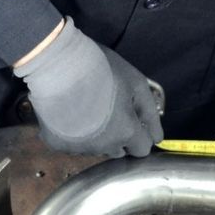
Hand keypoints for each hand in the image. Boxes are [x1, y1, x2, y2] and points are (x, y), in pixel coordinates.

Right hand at [17, 20, 163, 156]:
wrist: (57, 64)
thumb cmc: (100, 68)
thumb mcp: (136, 83)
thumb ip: (149, 112)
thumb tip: (157, 137)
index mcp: (126, 132)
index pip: (142, 149)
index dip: (139, 134)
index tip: (131, 119)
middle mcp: (103, 146)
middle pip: (118, 151)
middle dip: (118, 136)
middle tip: (107, 110)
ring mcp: (78, 147)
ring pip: (95, 148)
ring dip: (95, 135)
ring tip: (86, 108)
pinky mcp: (57, 145)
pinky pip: (71, 145)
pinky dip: (72, 133)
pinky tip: (69, 113)